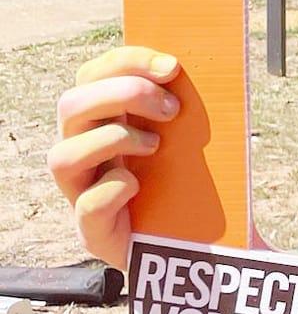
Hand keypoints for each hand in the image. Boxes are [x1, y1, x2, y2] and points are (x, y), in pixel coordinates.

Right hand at [47, 47, 182, 268]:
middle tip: (173, 108)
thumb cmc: (189, 186)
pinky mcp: (95, 232)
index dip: (126, 62)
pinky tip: (139, 186)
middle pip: (70, 107)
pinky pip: (87, 205)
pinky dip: (114, 189)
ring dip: (113, 139)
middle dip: (122, 95)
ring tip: (156, 146)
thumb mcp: (191, 140)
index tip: (172, 65)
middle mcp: (85, 155)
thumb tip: (219, 67)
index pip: (92, 77)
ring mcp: (84, 194)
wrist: (196, 250)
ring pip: (63, 156)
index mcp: (104, 123)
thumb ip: (190, 108)